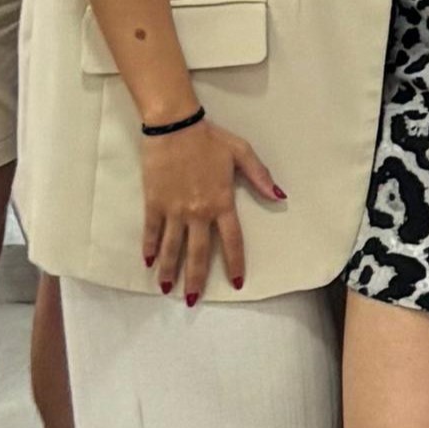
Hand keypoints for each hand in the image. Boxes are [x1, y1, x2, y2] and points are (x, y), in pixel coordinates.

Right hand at [139, 117, 282, 302]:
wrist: (175, 127)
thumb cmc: (211, 139)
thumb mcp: (243, 153)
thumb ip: (261, 177)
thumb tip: (281, 196)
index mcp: (222, 202)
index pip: (232, 240)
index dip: (235, 263)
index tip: (237, 282)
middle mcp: (198, 212)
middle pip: (198, 253)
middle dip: (196, 279)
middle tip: (193, 300)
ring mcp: (174, 209)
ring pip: (172, 247)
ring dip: (169, 270)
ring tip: (167, 289)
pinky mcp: (154, 203)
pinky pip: (152, 230)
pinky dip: (150, 247)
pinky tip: (148, 262)